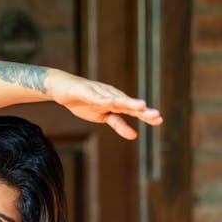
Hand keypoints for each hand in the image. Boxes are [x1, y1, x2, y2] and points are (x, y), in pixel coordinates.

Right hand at [46, 69, 162, 139]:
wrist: (62, 87)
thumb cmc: (85, 101)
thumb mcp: (103, 117)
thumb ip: (119, 124)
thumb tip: (135, 135)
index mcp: (116, 102)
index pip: (134, 110)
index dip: (146, 115)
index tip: (159, 120)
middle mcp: (111, 96)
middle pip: (128, 104)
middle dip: (142, 110)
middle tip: (155, 115)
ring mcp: (99, 93)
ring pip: (115, 99)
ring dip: (128, 102)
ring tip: (140, 106)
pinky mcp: (85, 91)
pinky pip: (95, 96)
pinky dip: (103, 99)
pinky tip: (110, 102)